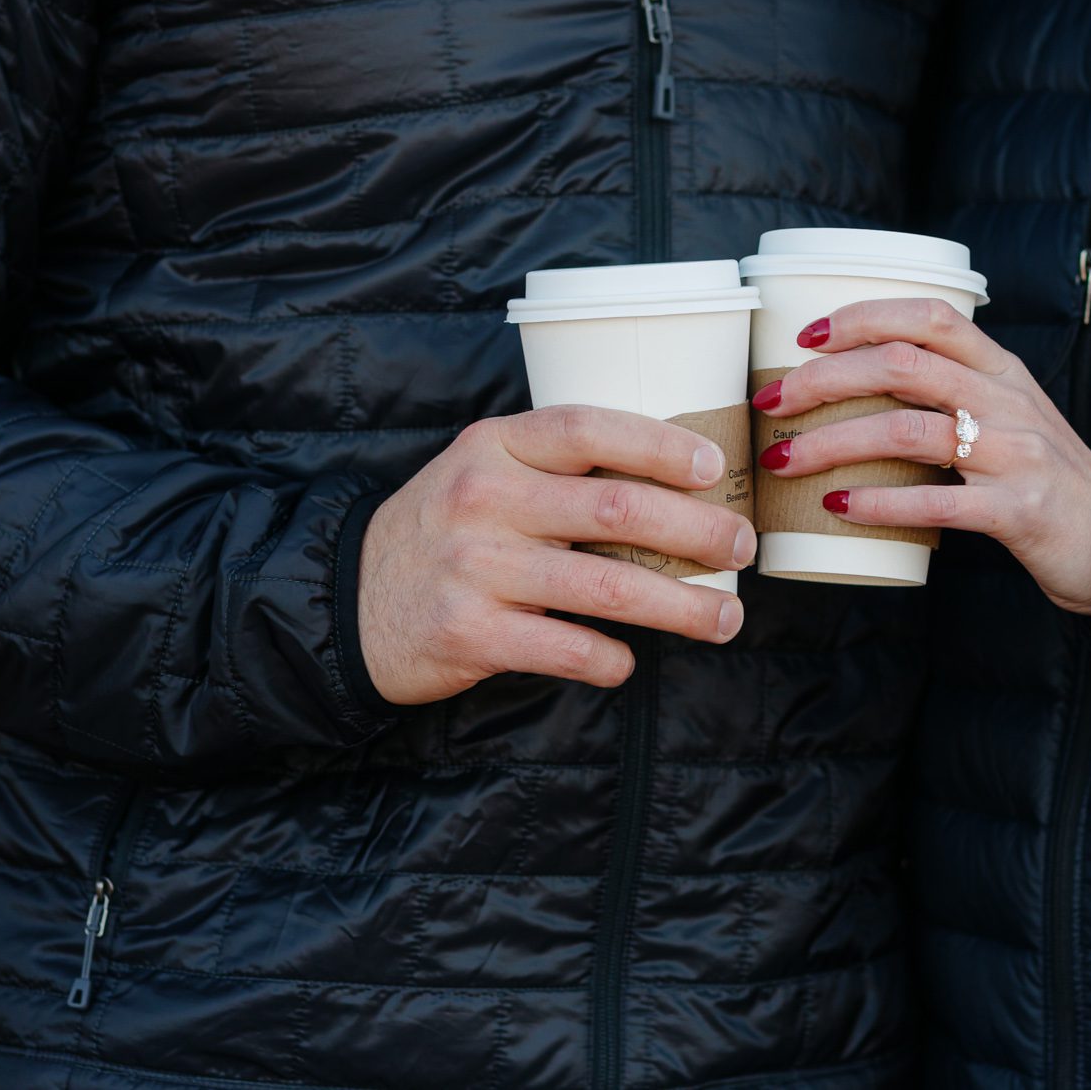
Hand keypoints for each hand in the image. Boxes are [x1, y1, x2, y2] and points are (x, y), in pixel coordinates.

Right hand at [358, 406, 755, 704]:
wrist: (349, 601)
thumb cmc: (446, 531)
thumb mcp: (485, 473)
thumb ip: (557, 468)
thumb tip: (679, 482)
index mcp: (495, 448)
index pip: (587, 430)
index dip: (660, 446)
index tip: (714, 468)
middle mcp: (484, 500)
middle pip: (616, 510)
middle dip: (697, 532)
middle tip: (741, 547)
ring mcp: (475, 568)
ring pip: (607, 588)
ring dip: (682, 607)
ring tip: (726, 618)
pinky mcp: (470, 633)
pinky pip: (567, 648)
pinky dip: (611, 659)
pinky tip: (631, 661)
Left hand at [752, 299, 1090, 614]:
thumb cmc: (1043, 479)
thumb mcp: (1008, 417)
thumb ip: (952, 393)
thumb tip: (856, 386)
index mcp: (1000, 370)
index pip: (928, 317)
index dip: (863, 316)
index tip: (806, 337)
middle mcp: (1007, 401)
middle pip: (901, 365)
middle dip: (824, 379)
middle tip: (773, 402)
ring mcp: (1014, 454)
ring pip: (907, 430)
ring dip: (834, 442)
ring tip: (786, 460)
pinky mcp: (1015, 510)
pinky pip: (936, 500)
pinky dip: (879, 503)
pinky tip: (839, 509)